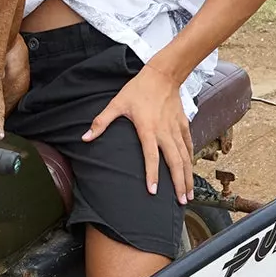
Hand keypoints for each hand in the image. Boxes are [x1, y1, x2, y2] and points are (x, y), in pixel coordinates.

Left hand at [83, 59, 192, 205]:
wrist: (163, 74)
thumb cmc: (137, 89)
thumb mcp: (117, 103)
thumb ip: (101, 122)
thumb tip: (84, 138)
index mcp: (148, 129)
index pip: (151, 156)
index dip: (152, 174)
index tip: (154, 191)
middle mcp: (164, 132)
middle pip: (175, 162)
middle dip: (179, 183)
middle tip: (181, 202)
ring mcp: (176, 129)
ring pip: (185, 157)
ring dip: (188, 176)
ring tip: (189, 194)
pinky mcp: (183, 125)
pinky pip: (188, 146)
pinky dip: (190, 160)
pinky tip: (190, 172)